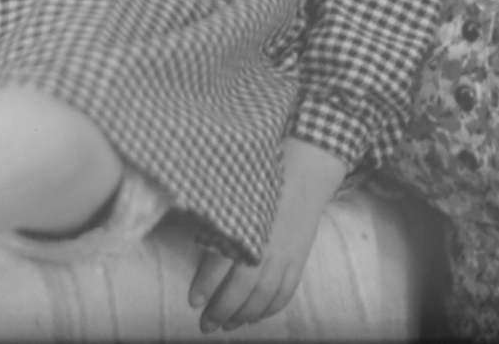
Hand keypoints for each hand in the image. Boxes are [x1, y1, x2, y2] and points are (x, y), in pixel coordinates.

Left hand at [187, 138, 345, 331]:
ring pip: (264, 295)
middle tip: (206, 324)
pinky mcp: (299, 259)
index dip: (205, 285)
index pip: (221, 262)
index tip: (193, 301)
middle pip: (242, 286)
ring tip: (228, 325)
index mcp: (246, 225)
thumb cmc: (264, 179)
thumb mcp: (236, 193)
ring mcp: (285, 254)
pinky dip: (271, 308)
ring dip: (244, 315)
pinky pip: (286, 291)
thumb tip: (199, 245)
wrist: (305, 172)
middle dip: (222, 309)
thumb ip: (219, 221)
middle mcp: (265, 243)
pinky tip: (256, 317)